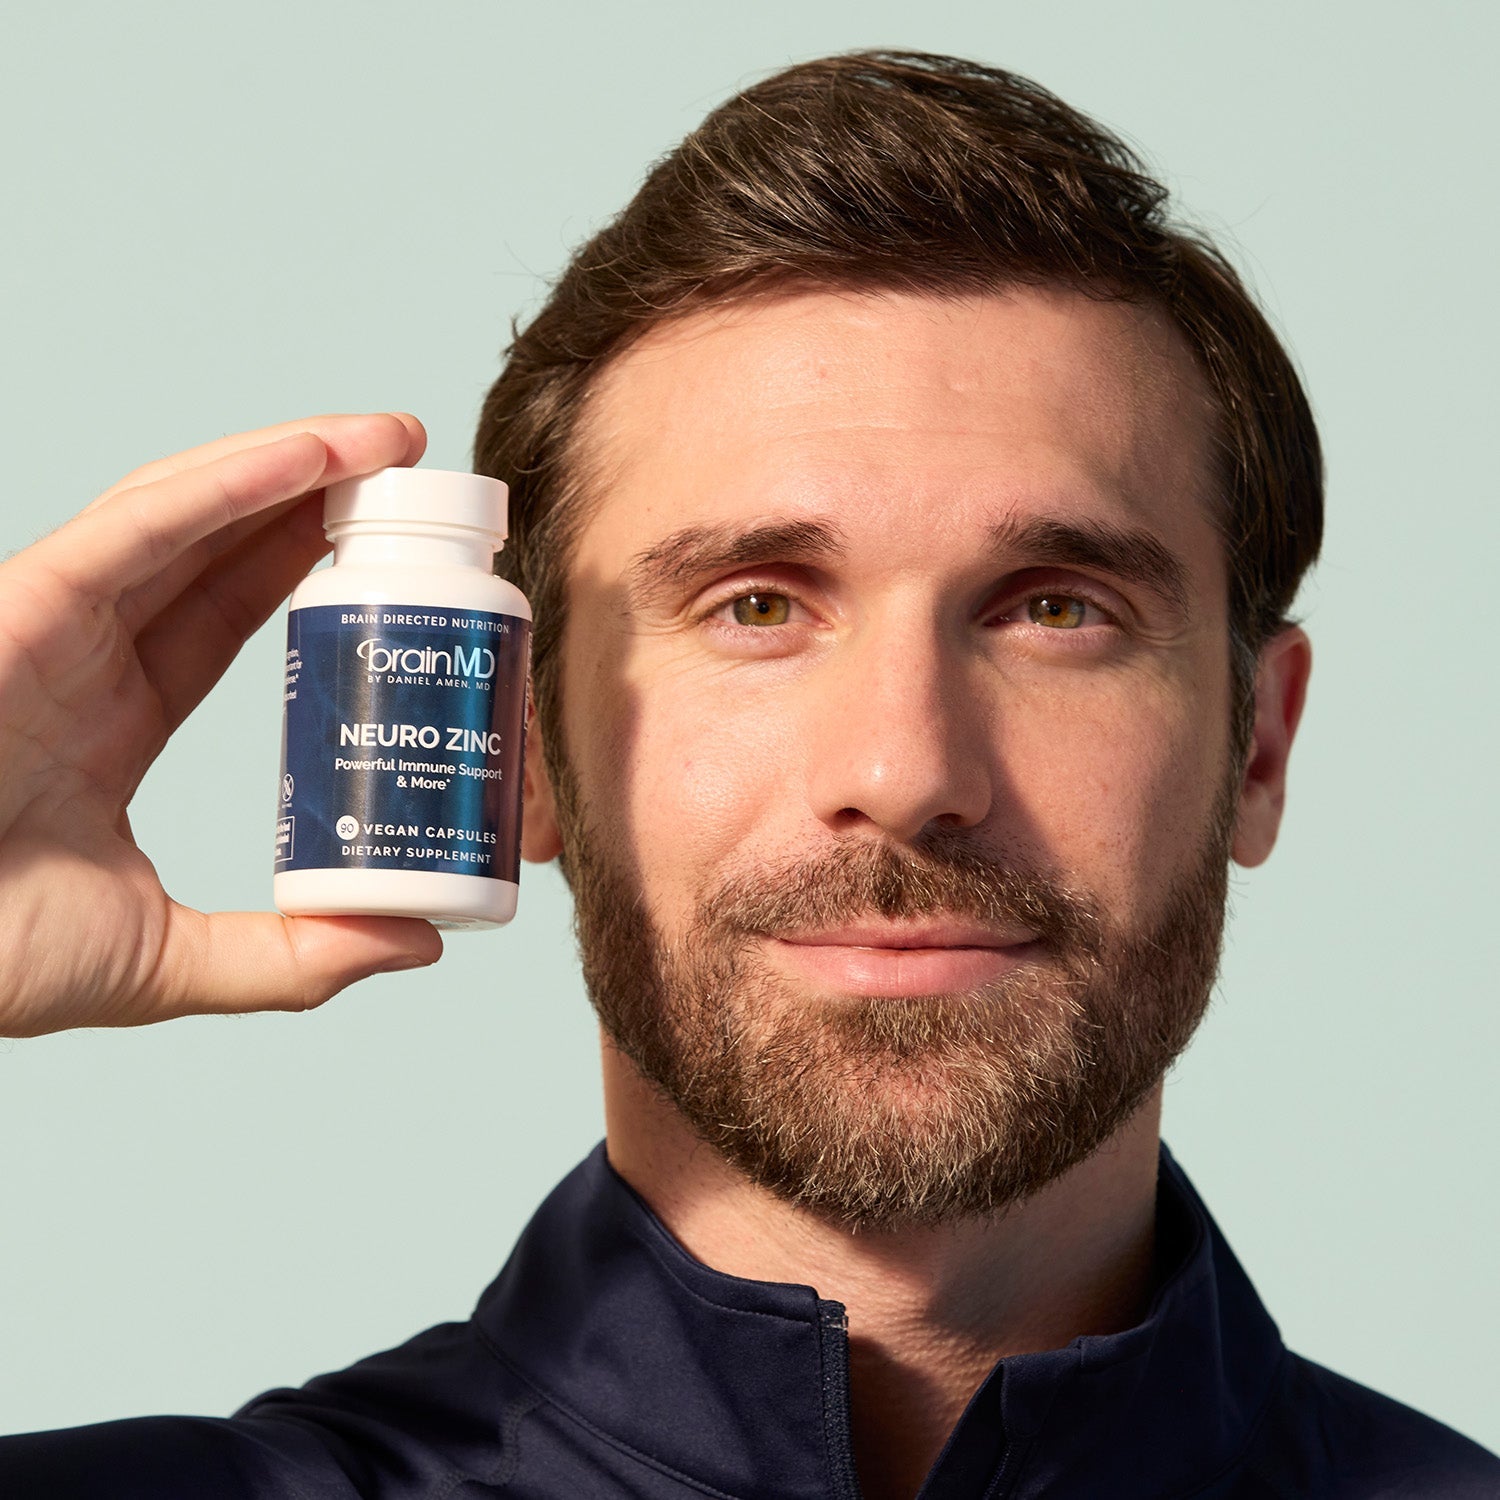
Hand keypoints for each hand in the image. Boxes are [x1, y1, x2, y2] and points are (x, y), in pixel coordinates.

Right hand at [0, 414, 443, 1037]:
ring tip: (388, 437)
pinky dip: (224, 485)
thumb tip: (423, 943)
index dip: (309, 569)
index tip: (400, 551)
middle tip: (416, 460)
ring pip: (185, 510)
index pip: (228, 617)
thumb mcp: (167, 962)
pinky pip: (135, 527)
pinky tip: (309, 453)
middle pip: (218, 544)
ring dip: (291, 462)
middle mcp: (83, 654)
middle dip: (316, 495)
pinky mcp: (22, 605)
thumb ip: (290, 960)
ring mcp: (51, 620)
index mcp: (108, 718)